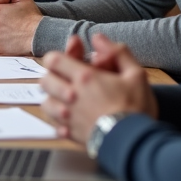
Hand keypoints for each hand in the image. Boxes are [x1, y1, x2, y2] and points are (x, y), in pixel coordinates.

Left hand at [39, 34, 157, 143]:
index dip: (56, 58)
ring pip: (45, 103)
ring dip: (54, 99)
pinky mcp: (70, 134)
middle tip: (66, 81)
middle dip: (52, 78)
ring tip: (68, 101)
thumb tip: (99, 38)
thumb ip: (118, 52)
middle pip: (44, 80)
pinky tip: (72, 120)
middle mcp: (71, 96)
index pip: (53, 60)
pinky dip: (59, 121)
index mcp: (84, 78)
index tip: (66, 62)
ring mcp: (68, 116)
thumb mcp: (136, 74)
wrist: (135, 142)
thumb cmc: (136, 108)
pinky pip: (54, 125)